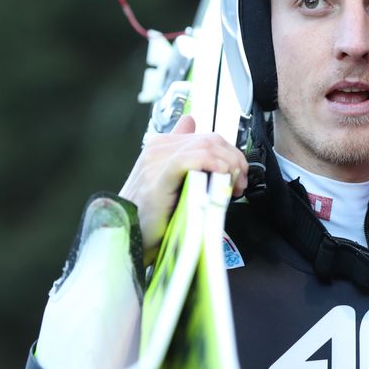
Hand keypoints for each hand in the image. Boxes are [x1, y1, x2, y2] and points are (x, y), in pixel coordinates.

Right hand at [119, 114, 247, 264]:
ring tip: (233, 186)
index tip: (238, 177)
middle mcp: (158, 147)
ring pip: (206, 146)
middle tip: (240, 184)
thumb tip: (194, 130)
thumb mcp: (172, 184)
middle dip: (234, 160)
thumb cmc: (151, 217)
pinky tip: (221, 178)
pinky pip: (191, 158)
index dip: (230, 154)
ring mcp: (156, 159)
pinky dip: (213, 164)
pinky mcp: (157, 176)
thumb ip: (186, 160)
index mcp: (162, 146)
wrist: (128, 238)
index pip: (207, 137)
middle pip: (211, 140)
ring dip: (229, 164)